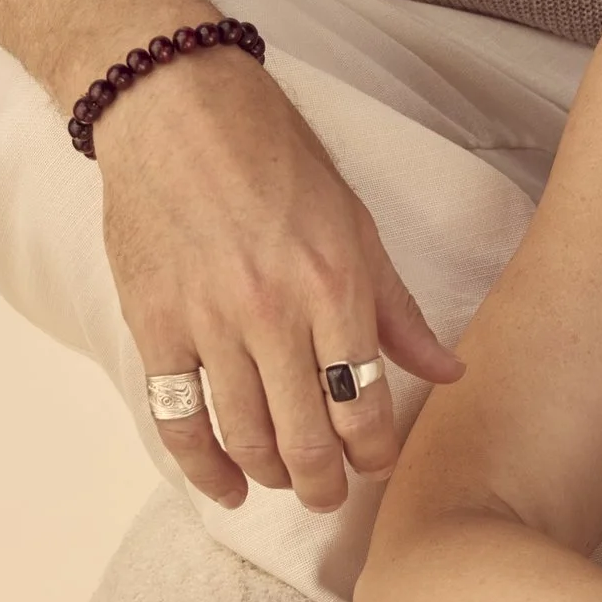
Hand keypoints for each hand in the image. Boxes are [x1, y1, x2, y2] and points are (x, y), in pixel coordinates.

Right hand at [93, 38, 460, 509]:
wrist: (174, 107)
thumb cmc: (274, 155)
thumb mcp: (355, 222)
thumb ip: (397, 309)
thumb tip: (448, 372)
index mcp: (334, 283)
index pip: (365, 403)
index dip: (376, 453)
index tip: (379, 464)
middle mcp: (273, 311)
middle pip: (305, 435)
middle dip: (325, 482)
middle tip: (332, 494)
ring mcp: (207, 321)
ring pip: (244, 436)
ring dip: (272, 476)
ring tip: (287, 483)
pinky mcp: (153, 324)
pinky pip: (176, 419)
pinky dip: (202, 466)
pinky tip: (226, 486)